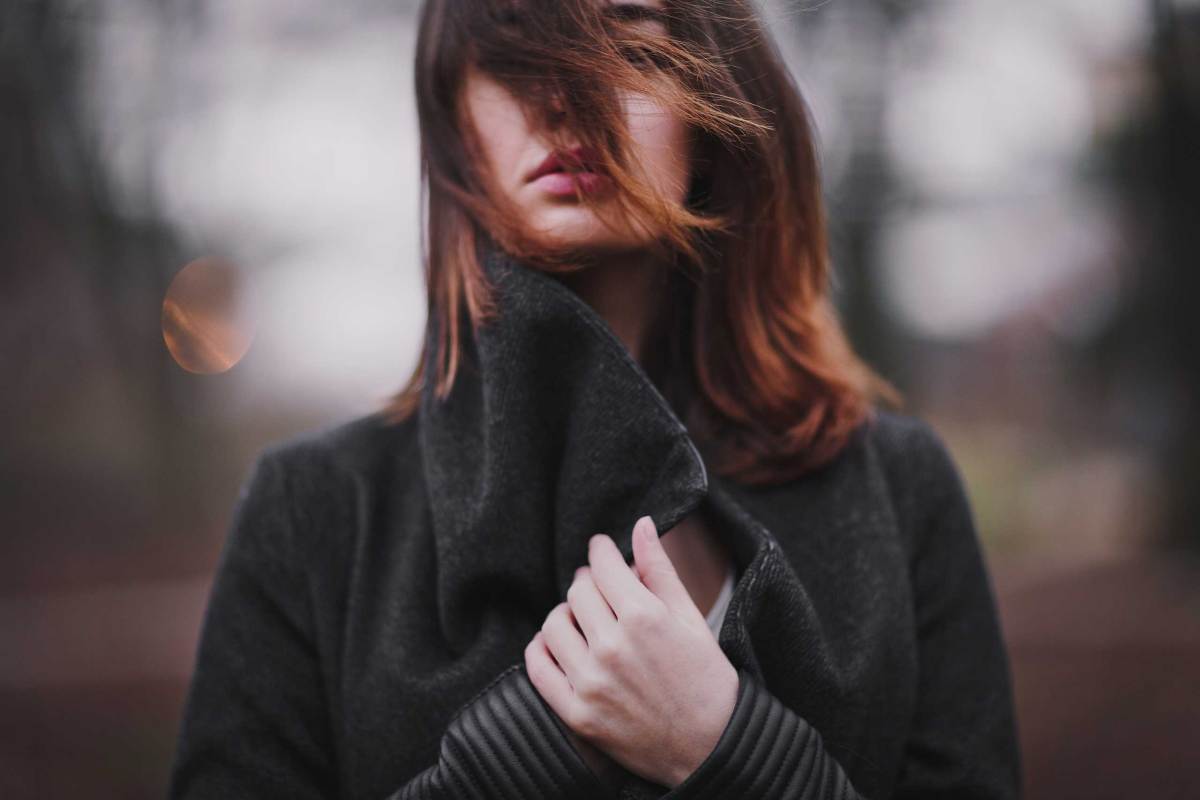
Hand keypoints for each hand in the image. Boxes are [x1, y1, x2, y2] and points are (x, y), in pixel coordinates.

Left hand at [524, 515, 738, 788]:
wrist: (710, 747)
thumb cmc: (706, 680)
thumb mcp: (691, 619)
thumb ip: (660, 570)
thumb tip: (641, 524)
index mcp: (644, 618)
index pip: (602, 565)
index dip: (601, 550)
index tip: (602, 549)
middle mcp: (613, 647)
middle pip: (578, 591)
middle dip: (588, 582)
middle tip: (599, 588)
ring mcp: (591, 683)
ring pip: (553, 624)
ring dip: (566, 614)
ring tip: (583, 619)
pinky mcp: (577, 714)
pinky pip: (538, 667)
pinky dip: (542, 648)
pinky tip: (559, 644)